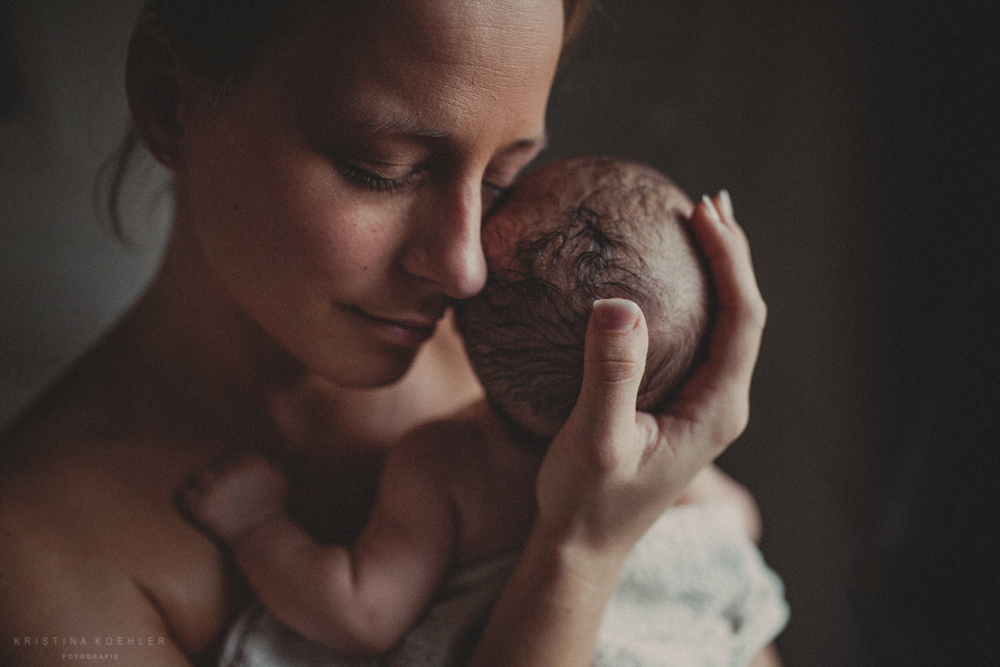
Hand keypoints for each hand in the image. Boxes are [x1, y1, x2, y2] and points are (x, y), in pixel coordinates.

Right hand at [535, 191, 765, 556]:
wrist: (582, 547)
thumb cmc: (586, 502)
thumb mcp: (594, 440)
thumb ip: (610, 375)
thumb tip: (620, 304)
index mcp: (716, 409)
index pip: (742, 319)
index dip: (730, 261)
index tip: (704, 214)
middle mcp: (720, 405)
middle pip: (744, 315)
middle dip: (731, 256)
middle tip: (708, 203)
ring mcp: (703, 407)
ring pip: (725, 327)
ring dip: (715, 275)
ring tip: (699, 227)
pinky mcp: (680, 407)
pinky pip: (697, 341)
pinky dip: (688, 301)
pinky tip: (661, 285)